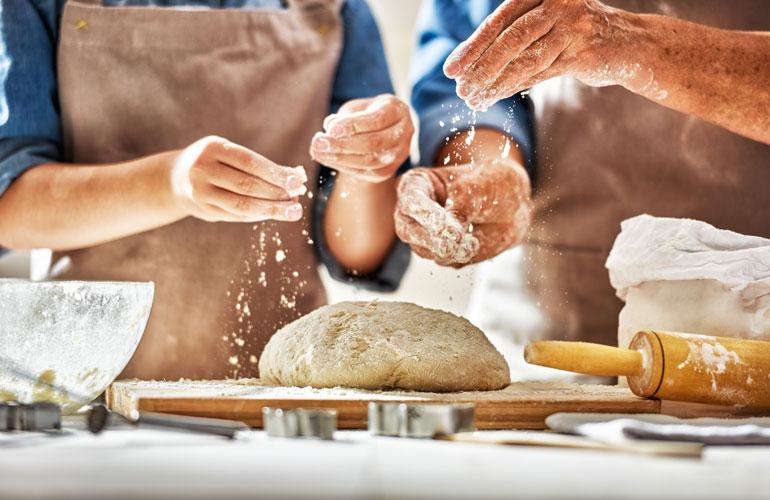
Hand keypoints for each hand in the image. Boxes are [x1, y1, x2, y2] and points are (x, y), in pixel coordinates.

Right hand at [170, 136, 307, 222]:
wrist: (176, 177)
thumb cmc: (215, 161)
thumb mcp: (230, 153)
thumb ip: (258, 165)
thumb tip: (296, 177)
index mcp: (212, 148)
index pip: (250, 162)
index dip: (275, 173)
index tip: (297, 181)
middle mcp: (202, 169)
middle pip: (247, 186)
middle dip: (276, 194)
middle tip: (297, 199)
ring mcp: (200, 192)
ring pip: (242, 205)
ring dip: (271, 209)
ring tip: (292, 211)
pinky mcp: (204, 211)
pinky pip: (236, 216)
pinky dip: (258, 215)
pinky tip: (273, 213)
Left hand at [310, 94, 413, 182]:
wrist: (384, 129)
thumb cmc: (368, 113)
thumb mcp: (357, 107)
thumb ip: (345, 116)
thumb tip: (329, 127)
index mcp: (398, 111)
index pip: (377, 120)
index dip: (354, 125)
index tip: (331, 128)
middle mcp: (404, 133)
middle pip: (374, 143)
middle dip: (343, 144)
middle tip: (319, 142)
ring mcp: (399, 155)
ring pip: (371, 162)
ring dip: (340, 158)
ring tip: (318, 151)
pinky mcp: (388, 171)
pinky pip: (366, 172)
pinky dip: (344, 166)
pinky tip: (327, 158)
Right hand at [394, 159, 531, 266]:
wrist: (512, 205)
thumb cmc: (491, 185)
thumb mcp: (478, 188)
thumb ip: (461, 209)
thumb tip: (449, 237)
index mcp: (417, 184)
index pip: (411, 200)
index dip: (425, 213)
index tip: (445, 224)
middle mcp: (414, 211)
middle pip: (407, 230)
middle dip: (431, 239)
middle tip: (453, 243)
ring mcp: (424, 234)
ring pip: (425, 250)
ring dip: (450, 250)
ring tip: (473, 240)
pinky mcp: (439, 253)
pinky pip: (444, 261)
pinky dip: (461, 255)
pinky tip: (475, 242)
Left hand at [444, 0, 658, 109]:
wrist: (629, 44)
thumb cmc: (576, 33)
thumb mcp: (544, 24)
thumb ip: (513, 35)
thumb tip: (468, 63)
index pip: (499, 20)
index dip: (473, 46)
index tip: (451, 69)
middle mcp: (558, 3)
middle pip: (509, 39)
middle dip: (480, 68)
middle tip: (460, 89)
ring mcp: (573, 26)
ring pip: (524, 60)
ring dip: (495, 83)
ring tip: (473, 99)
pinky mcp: (584, 52)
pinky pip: (541, 73)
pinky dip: (514, 87)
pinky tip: (495, 98)